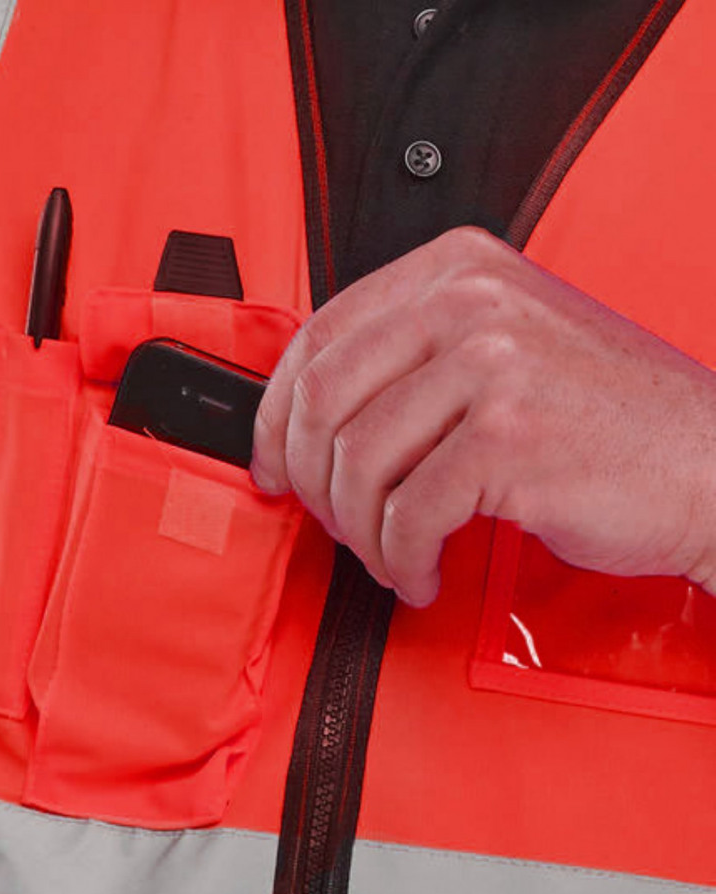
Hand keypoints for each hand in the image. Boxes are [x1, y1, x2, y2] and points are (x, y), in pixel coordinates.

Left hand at [251, 227, 715, 605]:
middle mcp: (469, 302)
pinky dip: (401, 562)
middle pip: (322, 401)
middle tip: (331, 523)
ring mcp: (492, 365)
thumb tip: (307, 417)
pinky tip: (421, 573)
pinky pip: (406, 517)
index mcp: (457, 269)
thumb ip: (412, 361)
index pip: (319, 335)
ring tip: (388, 556)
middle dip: (310, 483)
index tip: (272, 464)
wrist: (708, 463)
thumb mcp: (504, 350)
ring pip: (356, 463)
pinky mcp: (508, 437)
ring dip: (359, 534)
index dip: (275, 415)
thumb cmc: (605, 419)